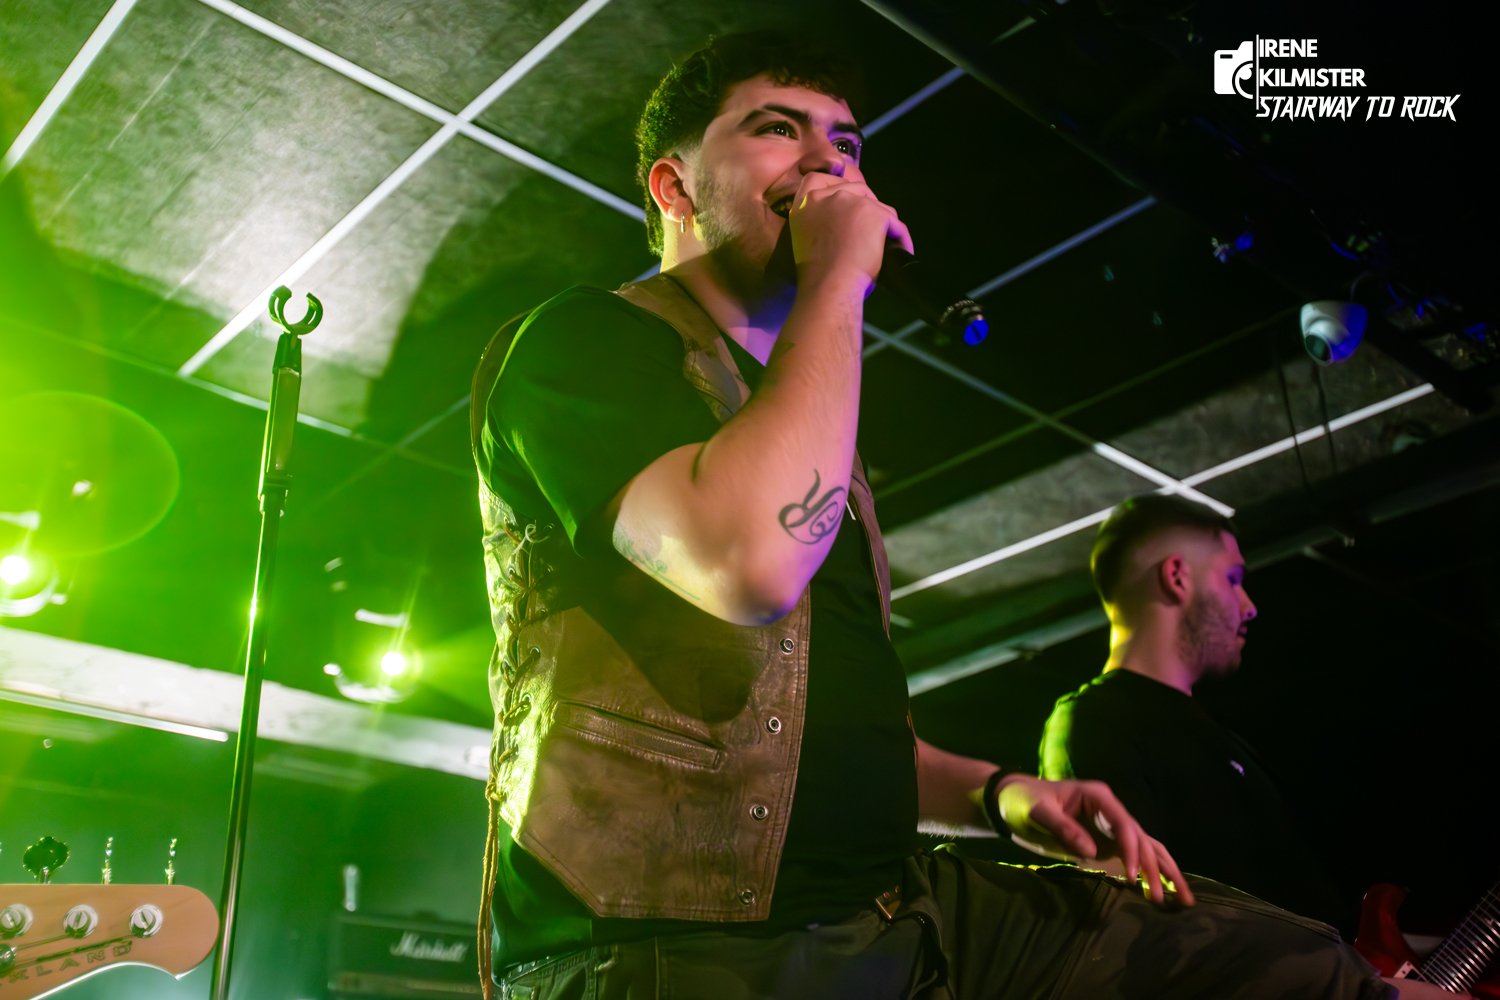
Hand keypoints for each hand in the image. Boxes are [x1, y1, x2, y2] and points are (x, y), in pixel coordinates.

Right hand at [788, 173, 913, 291]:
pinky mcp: (875, 213)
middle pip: (856, 189)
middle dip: (867, 207)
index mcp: (806, 203)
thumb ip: (819, 221)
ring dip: (883, 224)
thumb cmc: (817, 275)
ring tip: (885, 245)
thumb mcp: (806, 238)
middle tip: (870, 232)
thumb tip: (844, 222)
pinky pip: (896, 224)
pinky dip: (900, 238)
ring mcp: (853, 201)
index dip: (834, 184)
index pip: (817, 178)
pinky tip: (899, 251)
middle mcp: (827, 196)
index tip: (845, 199)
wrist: (829, 286)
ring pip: (878, 207)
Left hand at [996, 774, 1195, 906]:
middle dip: (1156, 869)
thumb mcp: (1037, 812)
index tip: (1134, 878)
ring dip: (1166, 872)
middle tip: (1165, 898)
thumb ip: (1063, 829)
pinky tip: (1168, 889)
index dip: (1132, 852)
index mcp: (1099, 797)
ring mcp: (1112, 825)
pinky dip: (1152, 871)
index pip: (1125, 826)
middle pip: (1142, 839)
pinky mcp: (1108, 841)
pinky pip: (1136, 855)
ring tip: (1185, 899)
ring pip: (1147, 847)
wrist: (1012, 798)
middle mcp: (1112, 809)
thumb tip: (1091, 852)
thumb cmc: (1023, 801)